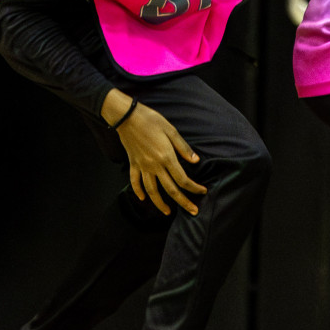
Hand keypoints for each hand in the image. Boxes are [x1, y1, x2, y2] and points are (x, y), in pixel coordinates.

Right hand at [107, 92, 207, 215]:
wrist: (126, 117)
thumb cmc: (151, 120)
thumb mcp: (171, 130)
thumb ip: (183, 148)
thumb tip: (196, 161)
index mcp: (166, 157)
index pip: (182, 179)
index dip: (194, 188)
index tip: (202, 192)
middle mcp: (154, 165)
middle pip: (170, 189)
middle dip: (183, 202)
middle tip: (193, 211)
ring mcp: (142, 166)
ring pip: (151, 190)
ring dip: (159, 203)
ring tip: (167, 212)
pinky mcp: (132, 163)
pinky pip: (134, 181)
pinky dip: (138, 191)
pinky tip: (143, 198)